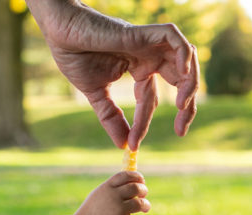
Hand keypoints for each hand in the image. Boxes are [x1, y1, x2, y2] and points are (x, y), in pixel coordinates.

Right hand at [29, 0, 198, 149]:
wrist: (61, 32)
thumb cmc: (75, 56)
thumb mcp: (97, 95)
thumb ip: (112, 118)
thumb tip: (123, 146)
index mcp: (139, 69)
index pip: (151, 99)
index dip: (144, 123)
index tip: (132, 145)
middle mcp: (148, 56)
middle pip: (180, 81)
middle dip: (186, 106)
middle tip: (181, 131)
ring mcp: (148, 43)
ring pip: (185, 60)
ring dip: (190, 84)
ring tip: (182, 106)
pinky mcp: (144, 32)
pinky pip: (175, 38)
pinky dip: (184, 55)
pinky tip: (182, 74)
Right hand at [74, 171, 149, 214]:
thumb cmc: (90, 214)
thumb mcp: (97, 196)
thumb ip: (112, 189)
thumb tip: (131, 182)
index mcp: (106, 187)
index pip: (126, 175)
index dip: (137, 177)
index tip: (141, 181)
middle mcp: (112, 197)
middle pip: (136, 188)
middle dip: (144, 191)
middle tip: (143, 196)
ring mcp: (117, 211)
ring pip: (141, 203)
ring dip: (146, 205)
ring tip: (145, 209)